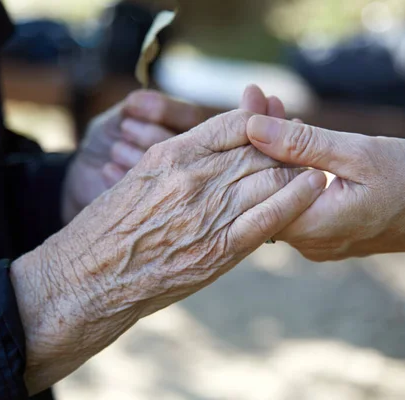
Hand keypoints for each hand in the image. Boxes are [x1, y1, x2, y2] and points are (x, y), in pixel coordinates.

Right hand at [11, 110, 326, 393]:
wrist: (89, 277)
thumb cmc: (107, 229)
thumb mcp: (137, 177)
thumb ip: (176, 162)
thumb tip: (210, 153)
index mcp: (170, 154)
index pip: (232, 123)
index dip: (260, 120)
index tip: (275, 122)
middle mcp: (194, 177)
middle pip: (257, 149)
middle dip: (284, 144)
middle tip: (304, 141)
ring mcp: (208, 212)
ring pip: (268, 177)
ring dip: (295, 168)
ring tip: (315, 162)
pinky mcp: (219, 248)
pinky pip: (269, 216)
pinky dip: (297, 198)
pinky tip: (315, 185)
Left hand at [246, 116, 404, 260]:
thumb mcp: (358, 154)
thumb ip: (302, 145)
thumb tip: (253, 128)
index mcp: (312, 226)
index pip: (257, 190)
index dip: (247, 146)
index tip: (248, 105)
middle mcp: (309, 241)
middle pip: (266, 189)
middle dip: (260, 141)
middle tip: (256, 99)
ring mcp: (318, 240)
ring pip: (282, 191)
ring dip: (278, 151)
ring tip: (272, 109)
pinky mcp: (328, 232)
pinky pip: (299, 197)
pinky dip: (294, 166)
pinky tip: (293, 135)